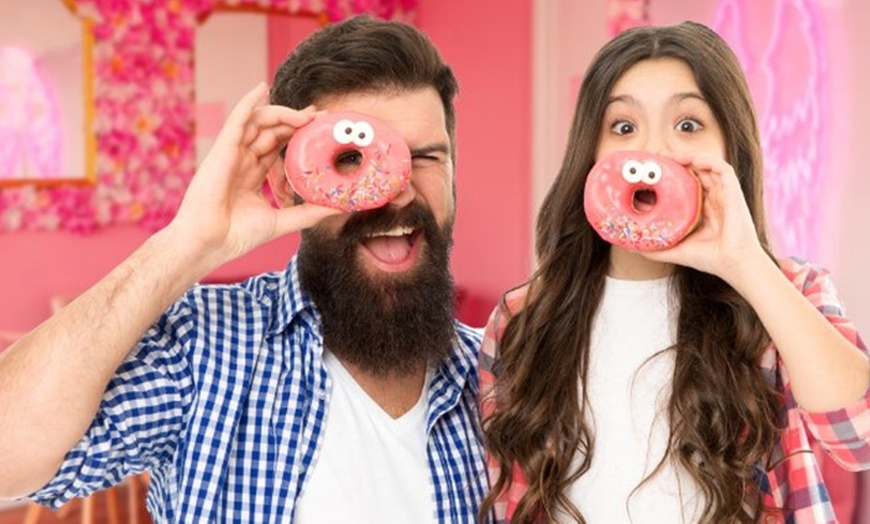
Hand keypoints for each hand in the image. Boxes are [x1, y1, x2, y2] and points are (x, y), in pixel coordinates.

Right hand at [167, 83, 339, 268]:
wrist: (210, 244)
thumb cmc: (237, 235)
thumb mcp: (281, 220)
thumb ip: (308, 212)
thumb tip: (339, 208)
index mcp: (252, 174)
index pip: (278, 145)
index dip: (298, 134)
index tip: (321, 128)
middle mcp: (242, 160)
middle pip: (271, 130)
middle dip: (296, 120)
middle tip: (322, 117)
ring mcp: (231, 153)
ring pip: (258, 122)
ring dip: (283, 113)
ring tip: (307, 115)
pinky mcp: (222, 150)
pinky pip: (236, 120)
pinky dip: (248, 102)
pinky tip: (262, 88)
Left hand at [642, 154, 767, 284]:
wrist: (734, 265)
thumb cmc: (710, 259)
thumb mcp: (675, 250)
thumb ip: (655, 249)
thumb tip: (632, 247)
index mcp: (703, 209)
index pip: (686, 185)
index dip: (671, 176)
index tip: (652, 172)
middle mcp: (714, 198)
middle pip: (694, 172)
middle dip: (676, 162)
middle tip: (655, 158)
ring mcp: (724, 194)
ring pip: (707, 166)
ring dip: (689, 157)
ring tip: (669, 155)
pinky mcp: (734, 192)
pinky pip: (723, 169)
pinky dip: (708, 161)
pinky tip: (692, 160)